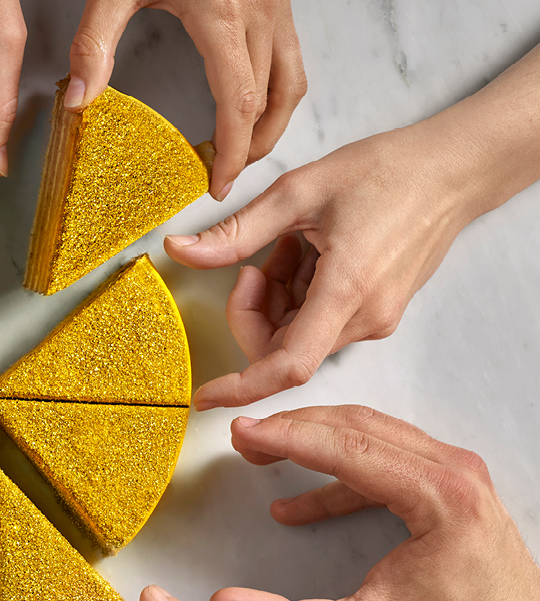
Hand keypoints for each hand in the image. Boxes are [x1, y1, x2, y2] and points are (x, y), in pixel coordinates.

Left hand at [66, 0, 305, 199]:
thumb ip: (95, 44)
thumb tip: (80, 101)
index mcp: (224, 20)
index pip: (240, 106)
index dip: (231, 154)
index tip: (216, 184)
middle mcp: (260, 16)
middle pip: (272, 103)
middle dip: (252, 148)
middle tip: (224, 175)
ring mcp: (276, 7)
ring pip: (292, 81)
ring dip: (272, 123)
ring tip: (241, 150)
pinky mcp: (278, 1)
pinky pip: (290, 57)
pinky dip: (278, 91)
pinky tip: (250, 103)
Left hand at [164, 125, 470, 408]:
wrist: (453, 170)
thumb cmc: (387, 172)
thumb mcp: (297, 192)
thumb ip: (235, 232)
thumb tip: (181, 251)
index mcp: (347, 291)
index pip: (287, 366)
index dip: (241, 387)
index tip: (204, 396)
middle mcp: (366, 318)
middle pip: (281, 348)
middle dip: (254, 310)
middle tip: (257, 262)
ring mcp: (375, 319)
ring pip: (297, 335)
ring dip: (276, 298)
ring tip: (292, 245)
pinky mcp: (378, 313)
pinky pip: (319, 322)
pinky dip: (298, 295)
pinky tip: (309, 254)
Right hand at [210, 406, 539, 600]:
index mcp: (438, 496)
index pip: (347, 446)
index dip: (286, 436)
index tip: (243, 432)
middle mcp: (450, 468)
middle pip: (355, 424)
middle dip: (291, 426)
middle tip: (243, 436)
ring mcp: (452, 467)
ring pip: (368, 428)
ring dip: (311, 435)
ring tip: (263, 450)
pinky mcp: (446, 477)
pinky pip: (381, 452)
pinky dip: (335, 466)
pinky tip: (298, 502)